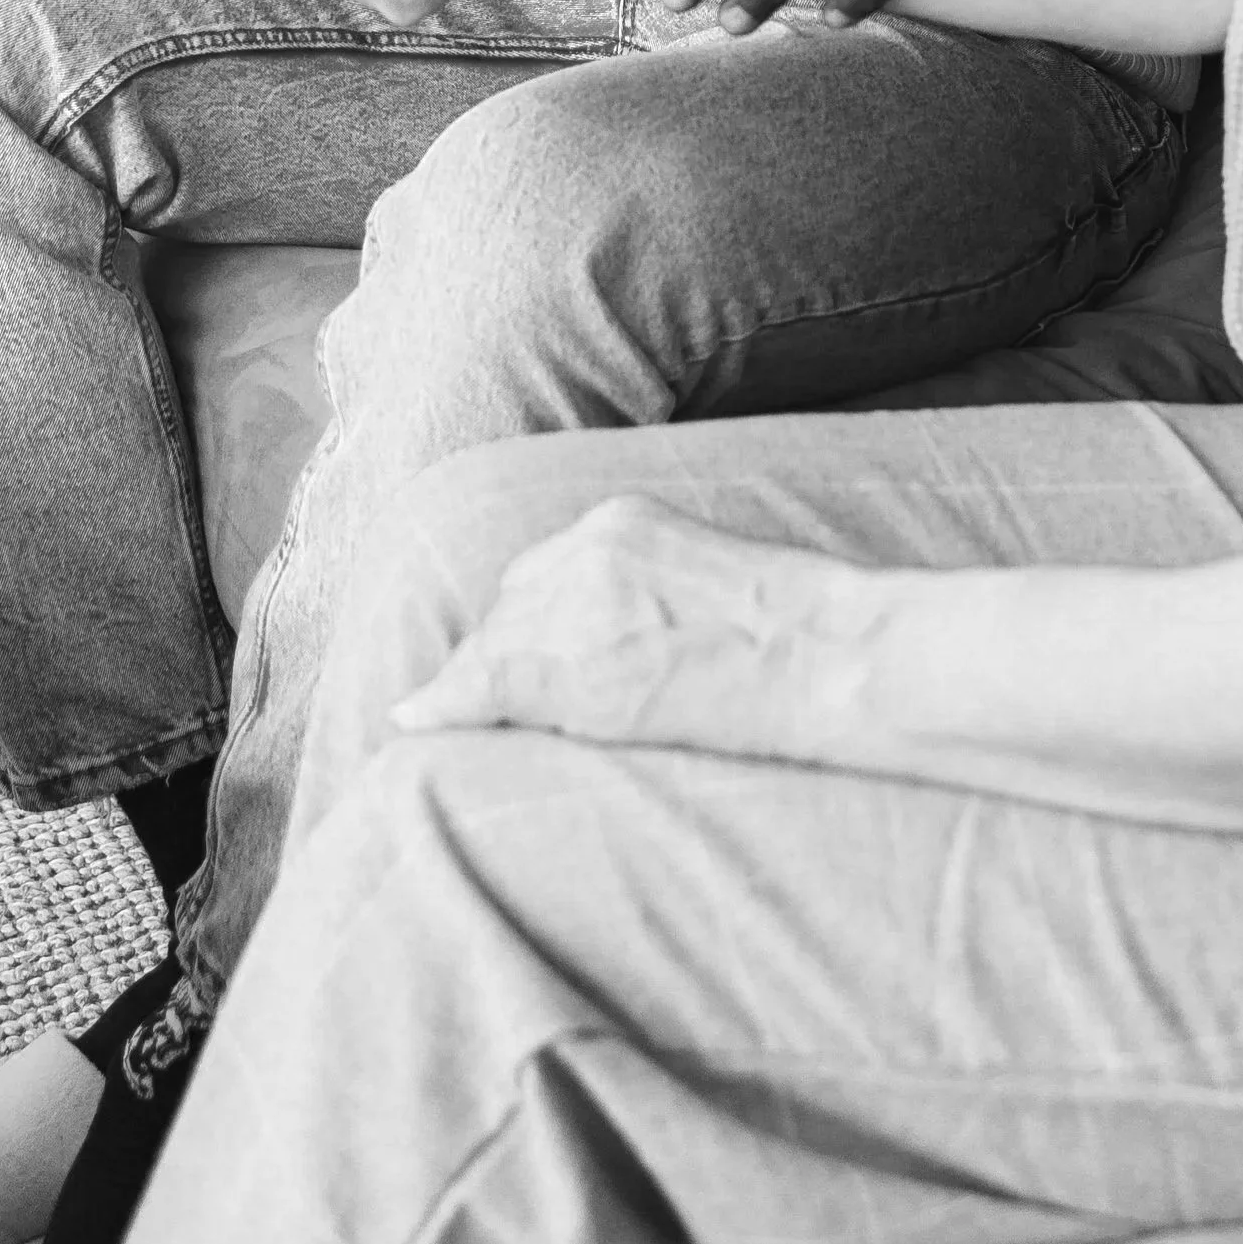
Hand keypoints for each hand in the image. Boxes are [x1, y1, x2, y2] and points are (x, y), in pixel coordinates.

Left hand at [392, 496, 885, 764]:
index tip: (520, 654)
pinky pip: (484, 686)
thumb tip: (621, 636)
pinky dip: (443, 705)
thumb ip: (645, 587)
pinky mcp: (573, 671)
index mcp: (621, 522)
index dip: (523, 623)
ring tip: (459, 721)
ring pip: (492, 646)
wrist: (828, 654)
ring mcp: (574, 609)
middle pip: (507, 608)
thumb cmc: (800, 627)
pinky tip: (414, 721)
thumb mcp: (707, 576)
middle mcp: (584, 552)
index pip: (538, 573)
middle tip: (492, 701)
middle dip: (497, 652)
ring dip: (478, 685)